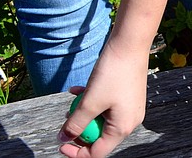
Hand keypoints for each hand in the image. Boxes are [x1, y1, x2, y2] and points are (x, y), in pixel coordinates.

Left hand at [58, 39, 148, 156]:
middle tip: (66, 119)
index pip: (98, 152)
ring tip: (73, 101)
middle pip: (100, 137)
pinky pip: (107, 106)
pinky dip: (93, 101)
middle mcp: (129, 120)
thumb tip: (63, 139)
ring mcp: (129, 108)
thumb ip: (75, 124)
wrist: (130, 45)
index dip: (77, 152)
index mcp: (122, 127)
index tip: (61, 144)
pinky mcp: (127, 96)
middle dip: (80, 130)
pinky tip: (80, 89)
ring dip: (84, 114)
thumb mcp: (89, 102)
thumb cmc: (113, 73)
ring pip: (101, 120)